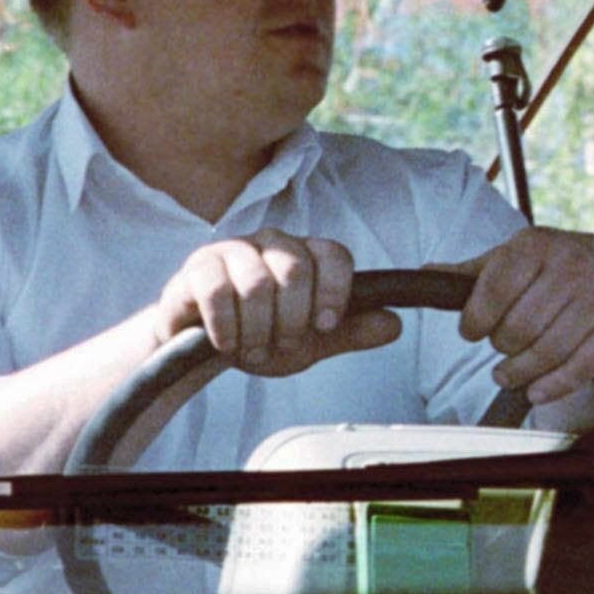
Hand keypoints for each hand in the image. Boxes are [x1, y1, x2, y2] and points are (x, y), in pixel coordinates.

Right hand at [152, 229, 400, 373]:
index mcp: (306, 254)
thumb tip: (394, 325)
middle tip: (282, 344)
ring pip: (257, 284)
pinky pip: (218, 292)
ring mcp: (234, 250)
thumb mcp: (311, 341)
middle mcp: (273, 243)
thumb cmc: (263, 335)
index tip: (325, 326)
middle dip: (292, 319)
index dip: (335, 293)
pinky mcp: (199, 266)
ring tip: (253, 349)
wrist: (204, 348)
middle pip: (297, 268)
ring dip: (257, 331)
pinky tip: (226, 343)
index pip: (335, 256)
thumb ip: (350, 331)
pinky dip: (226, 328)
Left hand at [434, 228, 593, 405]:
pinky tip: (535, 390)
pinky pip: (580, 369)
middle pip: (520, 327)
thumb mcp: (516, 256)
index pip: (495, 290)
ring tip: (506, 374)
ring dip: (519, 372)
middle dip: (500, 345)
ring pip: (548, 351)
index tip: (470, 331)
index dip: (475, 319)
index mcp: (536, 246)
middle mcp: (569, 269)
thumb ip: (473, 271)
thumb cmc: (556, 263)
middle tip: (499, 346)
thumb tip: (427, 273)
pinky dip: (553, 387)